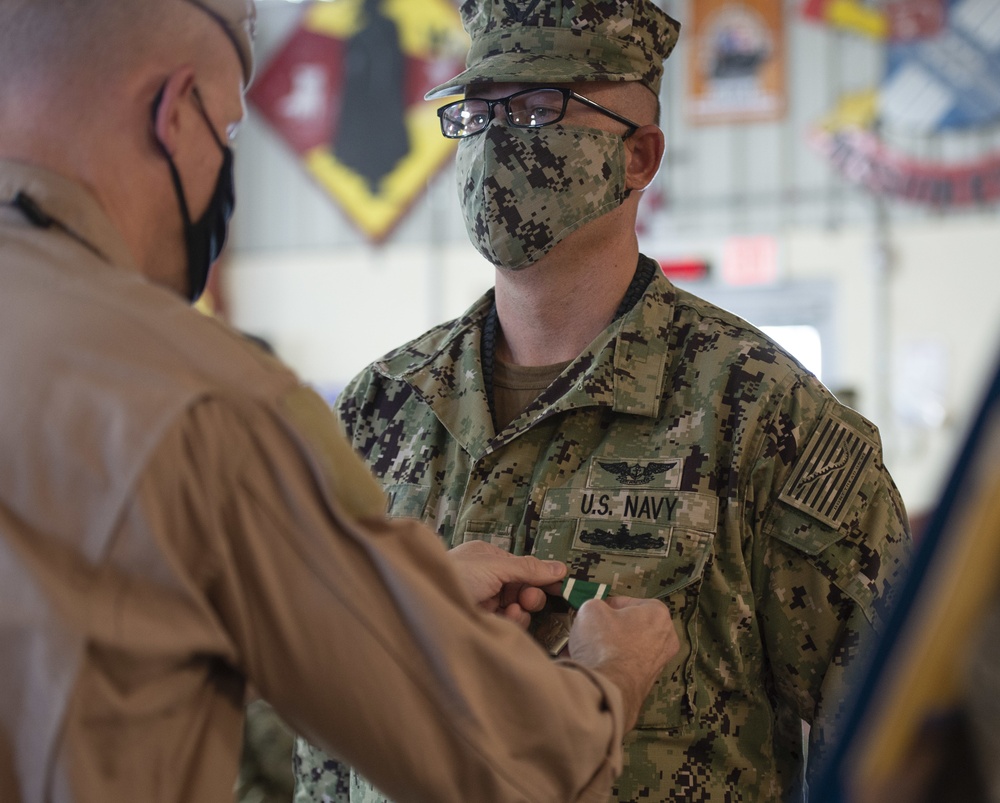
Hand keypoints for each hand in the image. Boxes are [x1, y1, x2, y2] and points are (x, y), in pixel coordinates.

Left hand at [448, 540, 566, 627]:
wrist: (427, 605)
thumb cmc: (454, 576)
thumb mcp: (494, 567)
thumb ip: (528, 568)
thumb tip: (560, 568)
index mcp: (487, 559)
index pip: (523, 567)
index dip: (541, 577)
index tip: (561, 588)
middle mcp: (486, 579)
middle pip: (522, 589)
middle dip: (529, 595)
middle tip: (527, 600)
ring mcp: (483, 602)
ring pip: (516, 609)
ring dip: (520, 611)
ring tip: (513, 612)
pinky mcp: (482, 623)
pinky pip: (507, 624)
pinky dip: (511, 622)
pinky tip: (505, 620)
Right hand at [566, 596, 679, 730]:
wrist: (606, 688)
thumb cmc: (604, 646)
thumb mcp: (591, 609)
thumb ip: (595, 604)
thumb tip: (595, 611)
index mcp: (658, 614)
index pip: (629, 602)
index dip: (608, 605)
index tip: (596, 611)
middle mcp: (665, 638)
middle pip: (630, 626)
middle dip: (609, 628)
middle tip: (592, 629)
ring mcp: (658, 663)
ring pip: (626, 647)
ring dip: (607, 646)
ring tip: (587, 648)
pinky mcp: (647, 682)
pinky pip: (625, 665)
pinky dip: (610, 664)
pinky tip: (593, 664)